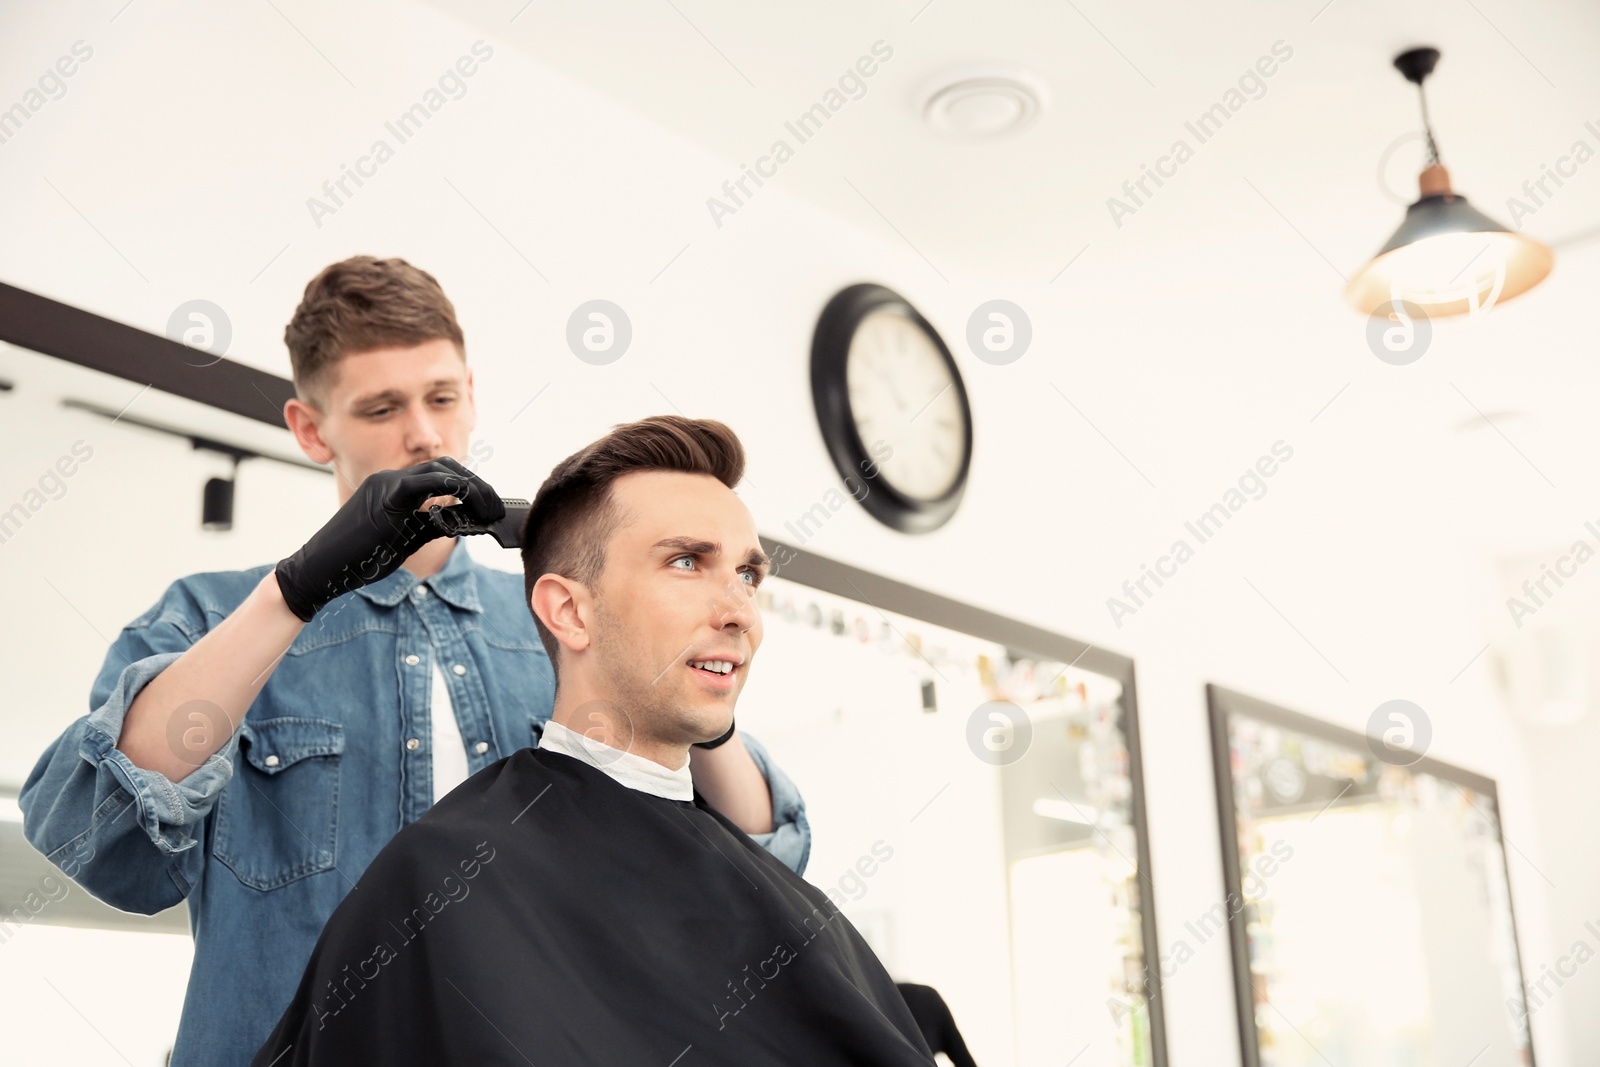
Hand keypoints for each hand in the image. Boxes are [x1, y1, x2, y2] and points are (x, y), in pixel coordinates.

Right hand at [274, 457, 503, 620]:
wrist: (322, 569)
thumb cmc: (360, 557)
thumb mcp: (407, 538)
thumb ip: (435, 525)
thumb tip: (469, 520)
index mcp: (394, 486)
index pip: (442, 473)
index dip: (471, 486)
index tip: (490, 505)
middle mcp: (390, 478)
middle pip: (446, 466)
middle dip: (478, 484)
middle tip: (496, 507)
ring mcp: (386, 485)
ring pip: (441, 470)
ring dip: (472, 487)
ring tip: (489, 510)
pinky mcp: (384, 498)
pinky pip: (425, 484)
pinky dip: (452, 490)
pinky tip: (468, 505)